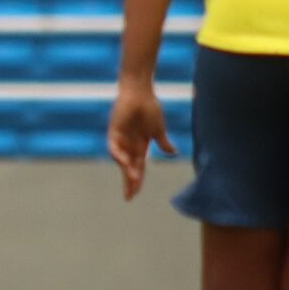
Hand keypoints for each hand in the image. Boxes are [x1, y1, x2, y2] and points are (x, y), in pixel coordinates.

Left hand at [107, 83, 174, 201]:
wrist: (141, 93)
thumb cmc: (150, 108)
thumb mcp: (159, 130)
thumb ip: (164, 143)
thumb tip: (174, 153)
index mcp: (140, 147)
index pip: (138, 169)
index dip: (136, 182)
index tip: (135, 195)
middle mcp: (129, 145)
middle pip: (128, 168)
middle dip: (129, 182)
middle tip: (129, 197)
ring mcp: (121, 139)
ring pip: (122, 161)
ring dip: (126, 171)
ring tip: (132, 181)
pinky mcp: (114, 131)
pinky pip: (114, 147)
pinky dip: (118, 155)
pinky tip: (123, 163)